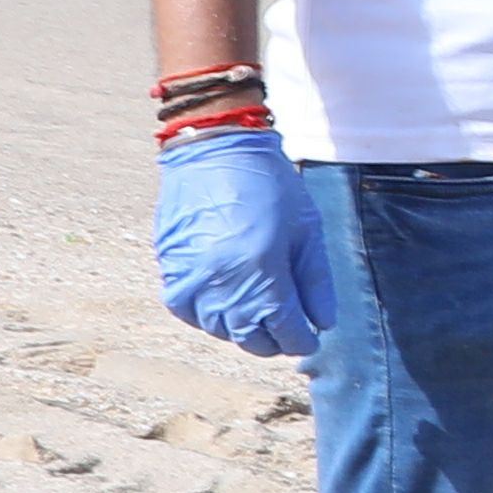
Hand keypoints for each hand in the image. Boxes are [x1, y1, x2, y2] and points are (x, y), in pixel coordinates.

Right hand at [151, 130, 328, 359]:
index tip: (310, 338)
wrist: (214, 151)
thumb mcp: (307, 230)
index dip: (301, 340)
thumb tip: (322, 322)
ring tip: (259, 318)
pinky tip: (226, 304)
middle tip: (287, 331)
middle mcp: (222, 283)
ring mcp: (191, 278)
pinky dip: (208, 317)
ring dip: (241, 330)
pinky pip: (187, 311)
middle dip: (272, 341)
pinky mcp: (170, 269)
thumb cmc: (269, 186)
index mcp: (261, 273)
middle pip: (248, 337)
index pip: (283, 331)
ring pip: (217, 328)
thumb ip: (315, 282)